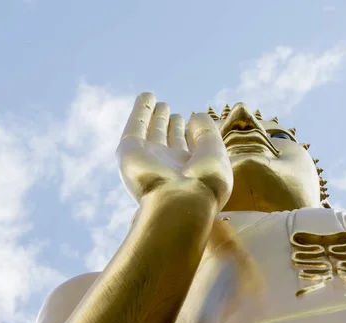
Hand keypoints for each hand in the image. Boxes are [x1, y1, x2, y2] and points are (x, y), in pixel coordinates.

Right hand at [116, 93, 232, 210]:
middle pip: (168, 141)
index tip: (191, 120)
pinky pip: (135, 127)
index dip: (190, 134)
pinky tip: (145, 97)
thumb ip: (206, 132)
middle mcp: (170, 167)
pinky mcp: (130, 153)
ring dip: (154, 117)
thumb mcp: (215, 153)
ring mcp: (149, 160)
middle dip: (169, 126)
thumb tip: (194, 117)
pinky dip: (140, 111)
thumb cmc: (204, 184)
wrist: (177, 203)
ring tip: (156, 100)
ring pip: (151, 133)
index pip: (189, 149)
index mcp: (191, 172)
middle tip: (171, 111)